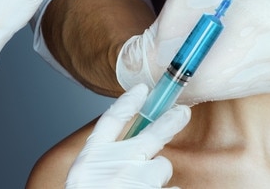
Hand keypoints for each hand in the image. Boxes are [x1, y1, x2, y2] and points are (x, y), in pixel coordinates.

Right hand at [66, 84, 189, 188]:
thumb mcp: (87, 180)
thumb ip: (105, 161)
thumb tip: (133, 145)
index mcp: (89, 162)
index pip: (110, 122)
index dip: (128, 103)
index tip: (142, 89)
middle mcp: (113, 167)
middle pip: (150, 135)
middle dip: (170, 121)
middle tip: (183, 112)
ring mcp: (133, 182)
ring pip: (161, 168)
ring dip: (157, 179)